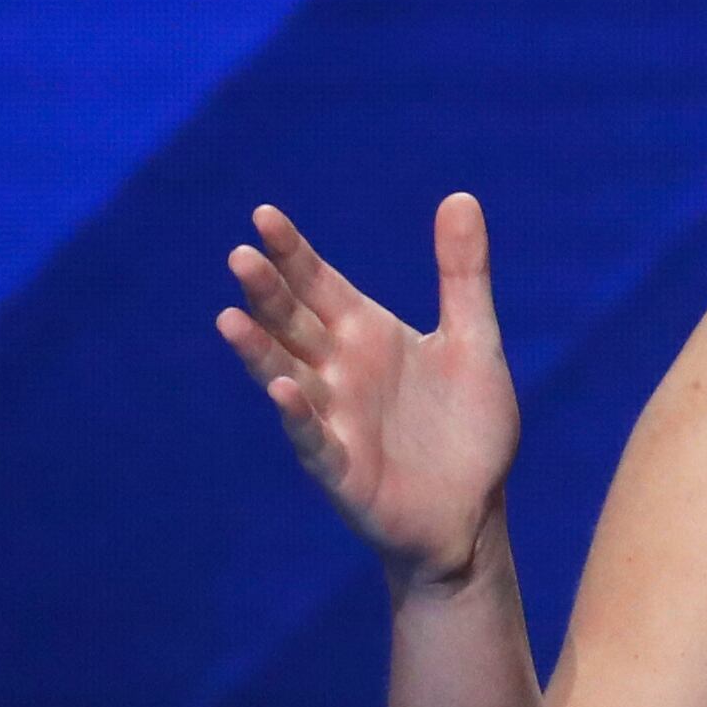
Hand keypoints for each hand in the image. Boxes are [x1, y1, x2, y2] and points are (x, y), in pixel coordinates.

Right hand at [216, 194, 518, 594]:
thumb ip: (462, 273)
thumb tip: (461, 196)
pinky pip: (313, 437)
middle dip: (268, 292)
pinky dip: (297, 414)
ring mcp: (334, 418)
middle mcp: (339, 371)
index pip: (319, 284)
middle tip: (241, 256)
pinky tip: (280, 388)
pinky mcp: (342, 467)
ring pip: (287, 376)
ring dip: (259, 350)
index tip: (265, 216)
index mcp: (366, 335)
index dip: (292, 253)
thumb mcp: (475, 340)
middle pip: (293, 323)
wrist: (475, 510)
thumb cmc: (467, 427)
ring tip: (230, 318)